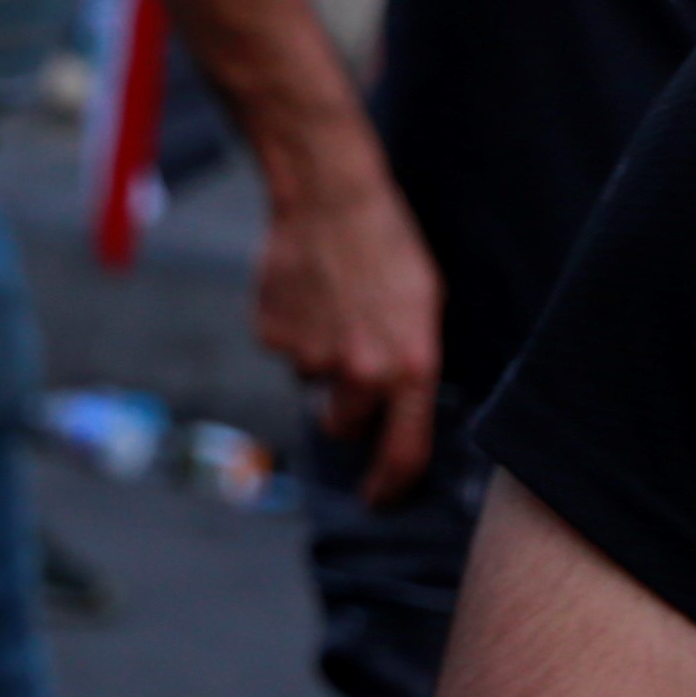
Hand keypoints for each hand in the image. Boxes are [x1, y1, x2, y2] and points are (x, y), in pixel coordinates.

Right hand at [259, 151, 447, 495]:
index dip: (389, 485)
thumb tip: (394, 407)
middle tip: (349, 362)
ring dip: (318, 354)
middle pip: (344, 422)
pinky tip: (304, 290)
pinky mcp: (271, 332)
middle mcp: (361, 371)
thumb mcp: (424, 309)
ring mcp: (310, 354)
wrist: (331, 197)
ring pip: (310, 378)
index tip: (378, 498)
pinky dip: (290, 327)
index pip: (403, 452)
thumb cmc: (389, 247)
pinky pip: (281, 346)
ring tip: (329, 303)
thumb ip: (411, 364)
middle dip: (344, 406)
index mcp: (410, 368)